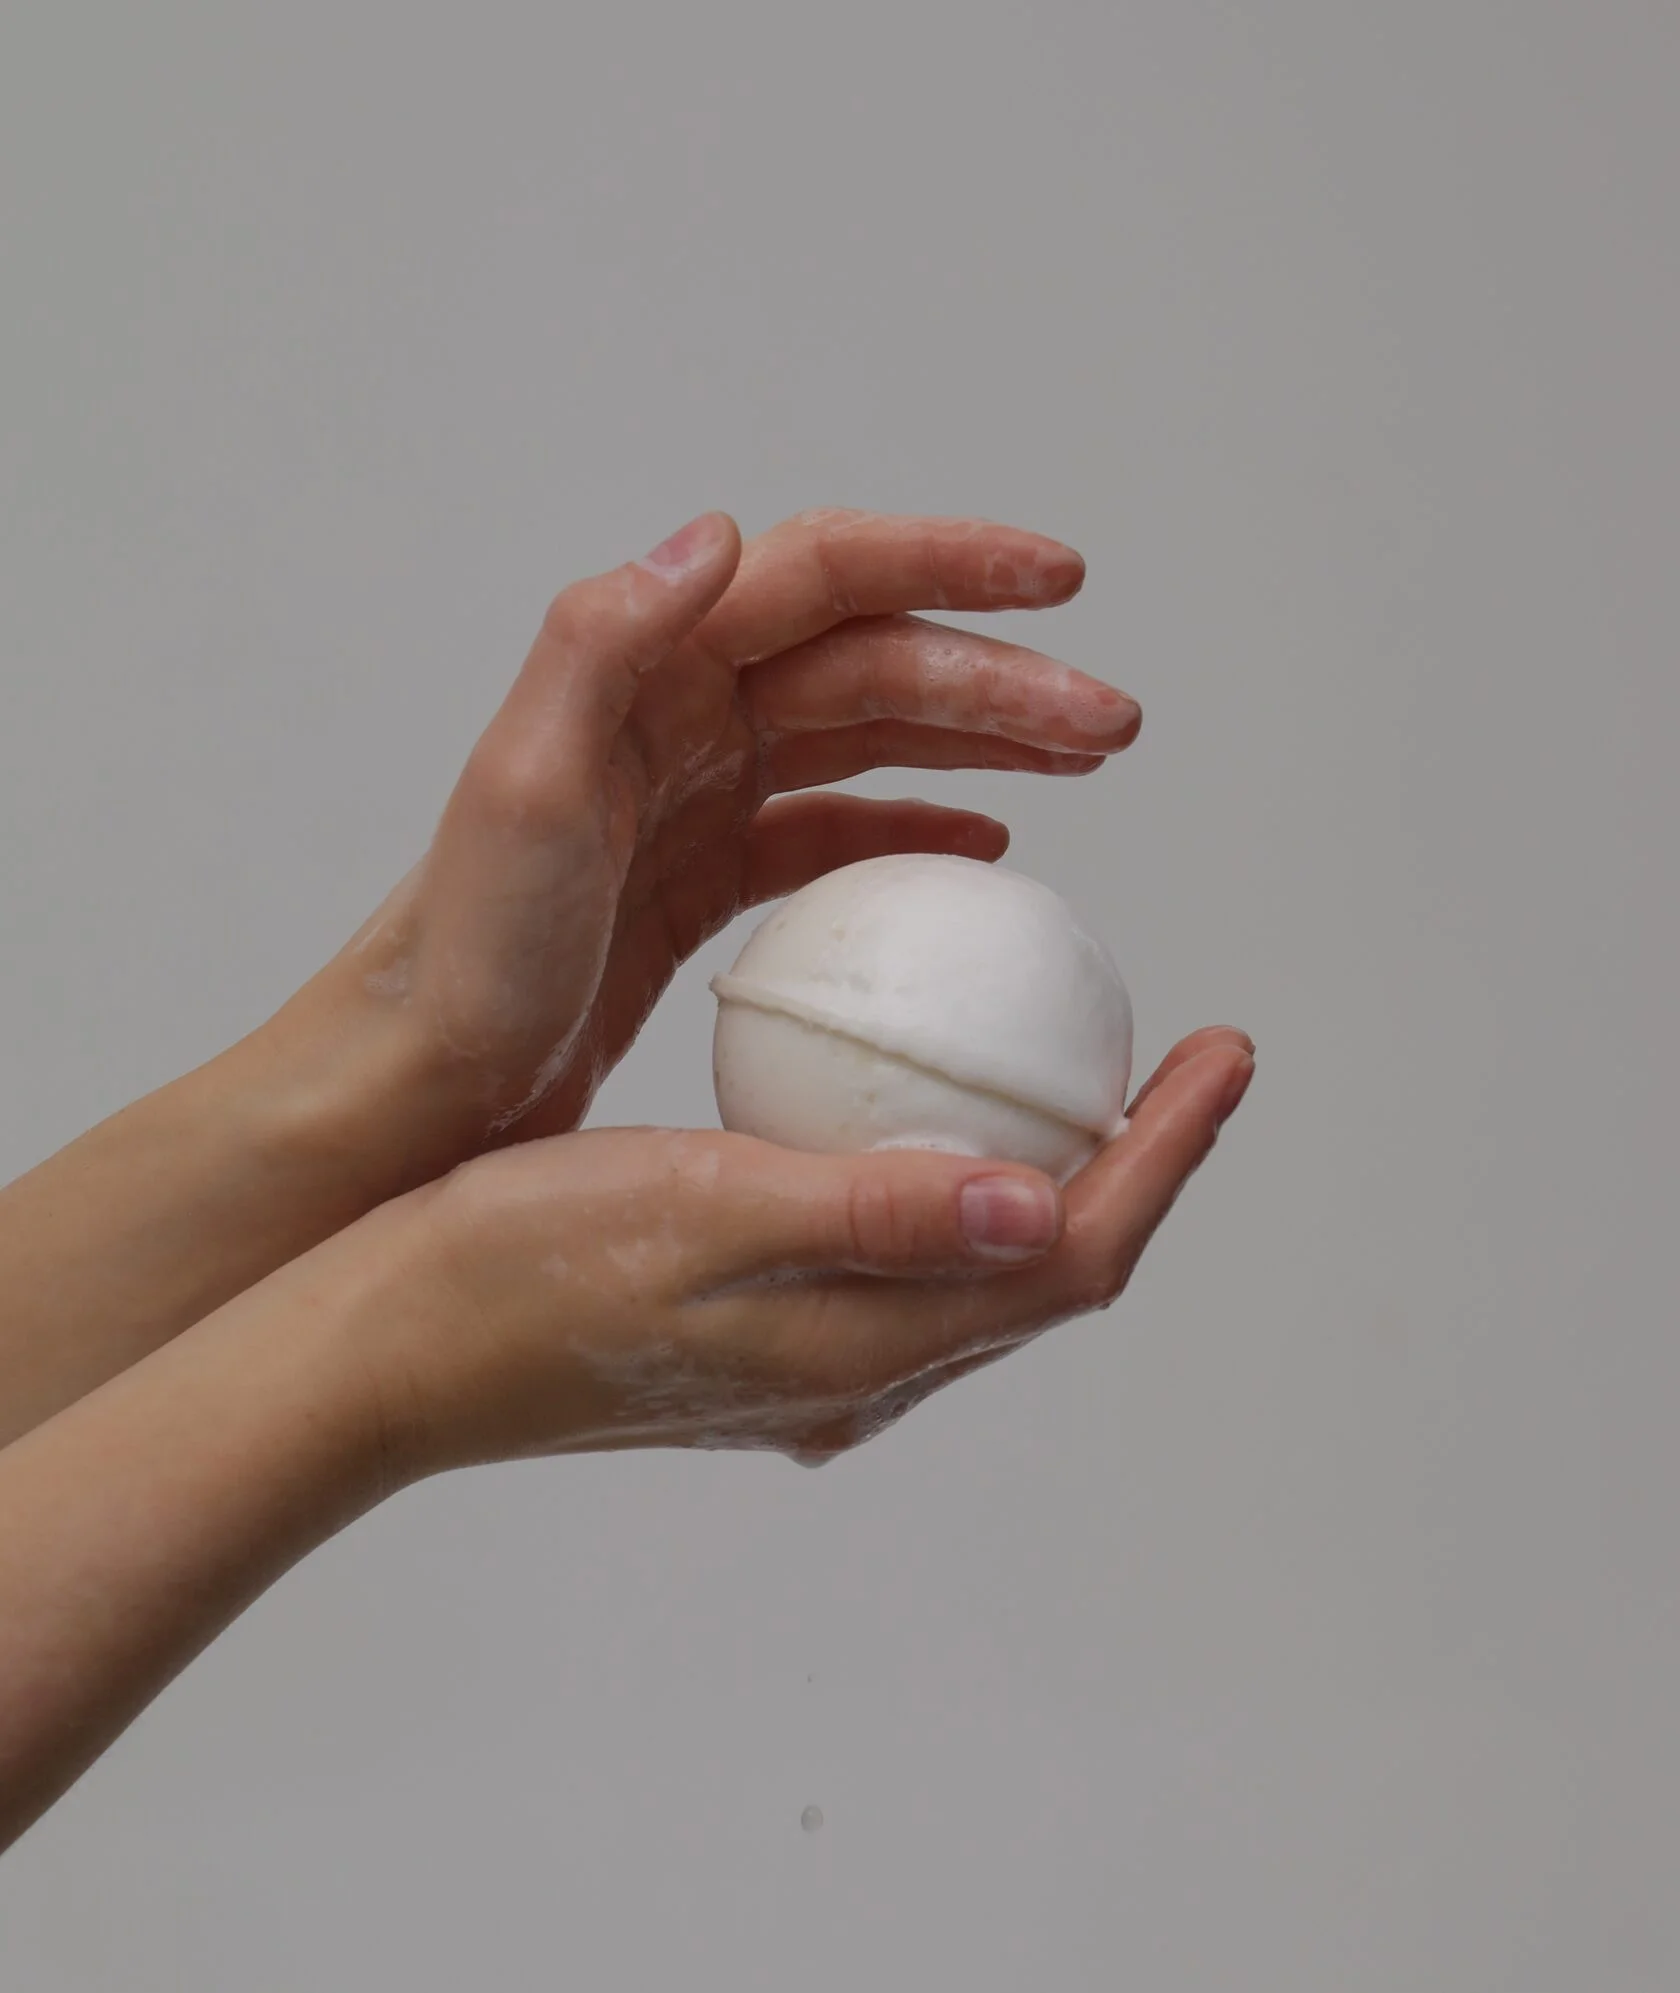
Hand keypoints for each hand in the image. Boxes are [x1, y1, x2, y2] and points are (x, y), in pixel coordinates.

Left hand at [284, 507, 1139, 1154]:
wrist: (422, 1080)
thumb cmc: (465, 952)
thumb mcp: (523, 789)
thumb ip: (601, 644)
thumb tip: (715, 535)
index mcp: (653, 670)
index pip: (826, 577)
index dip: (950, 563)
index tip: (1062, 581)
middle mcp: (682, 712)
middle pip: (873, 661)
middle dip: (1001, 675)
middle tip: (1113, 724)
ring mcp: (700, 791)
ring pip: (867, 737)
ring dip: (978, 742)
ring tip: (1084, 765)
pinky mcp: (705, 874)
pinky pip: (831, 828)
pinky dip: (911, 828)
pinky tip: (982, 849)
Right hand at [360, 1028, 1252, 1477]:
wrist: (392, 1345)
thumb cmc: (521, 1268)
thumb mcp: (700, 1213)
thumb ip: (878, 1216)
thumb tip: (1046, 1209)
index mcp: (866, 1347)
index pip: (1073, 1255)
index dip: (1166, 1156)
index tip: (1224, 1050)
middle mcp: (861, 1372)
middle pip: (1050, 1271)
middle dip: (1139, 1168)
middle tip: (1183, 1058)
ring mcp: (812, 1364)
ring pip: (986, 1268)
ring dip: (1058, 1176)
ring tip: (1086, 1074)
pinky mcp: (764, 1338)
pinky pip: (907, 1258)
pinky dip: (958, 1182)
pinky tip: (924, 1114)